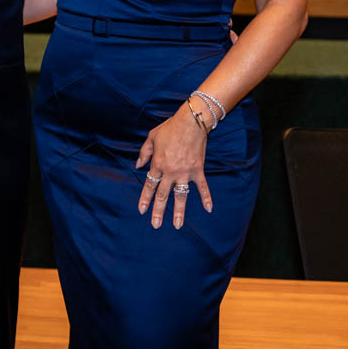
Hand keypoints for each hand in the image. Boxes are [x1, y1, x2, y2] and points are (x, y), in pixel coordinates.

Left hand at [135, 104, 213, 229]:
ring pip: (181, 196)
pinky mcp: (198, 170)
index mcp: (158, 164)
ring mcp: (185, 172)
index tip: (142, 211)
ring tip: (177, 225)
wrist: (191, 122)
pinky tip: (209, 209)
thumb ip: (144, 153)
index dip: (145, 199)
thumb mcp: (151, 137)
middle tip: (155, 225)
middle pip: (163, 195)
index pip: (149, 185)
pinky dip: (207, 197)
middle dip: (158, 211)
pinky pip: (203, 187)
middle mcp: (170, 171)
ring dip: (179, 211)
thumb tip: (138, 166)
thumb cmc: (169, 128)